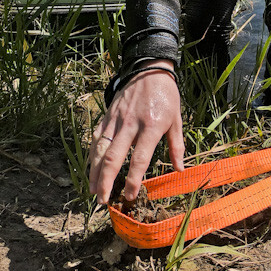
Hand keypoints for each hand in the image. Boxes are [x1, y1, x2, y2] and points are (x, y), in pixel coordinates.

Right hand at [89, 63, 184, 204]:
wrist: (149, 69)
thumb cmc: (166, 95)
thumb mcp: (177, 119)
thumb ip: (177, 146)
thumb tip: (180, 170)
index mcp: (152, 126)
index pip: (139, 158)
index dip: (132, 180)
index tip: (129, 196)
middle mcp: (131, 124)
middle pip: (113, 157)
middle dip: (105, 181)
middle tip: (103, 201)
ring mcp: (116, 119)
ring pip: (100, 149)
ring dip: (94, 172)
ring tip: (93, 191)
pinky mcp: (107, 115)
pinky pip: (96, 137)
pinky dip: (91, 154)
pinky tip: (90, 168)